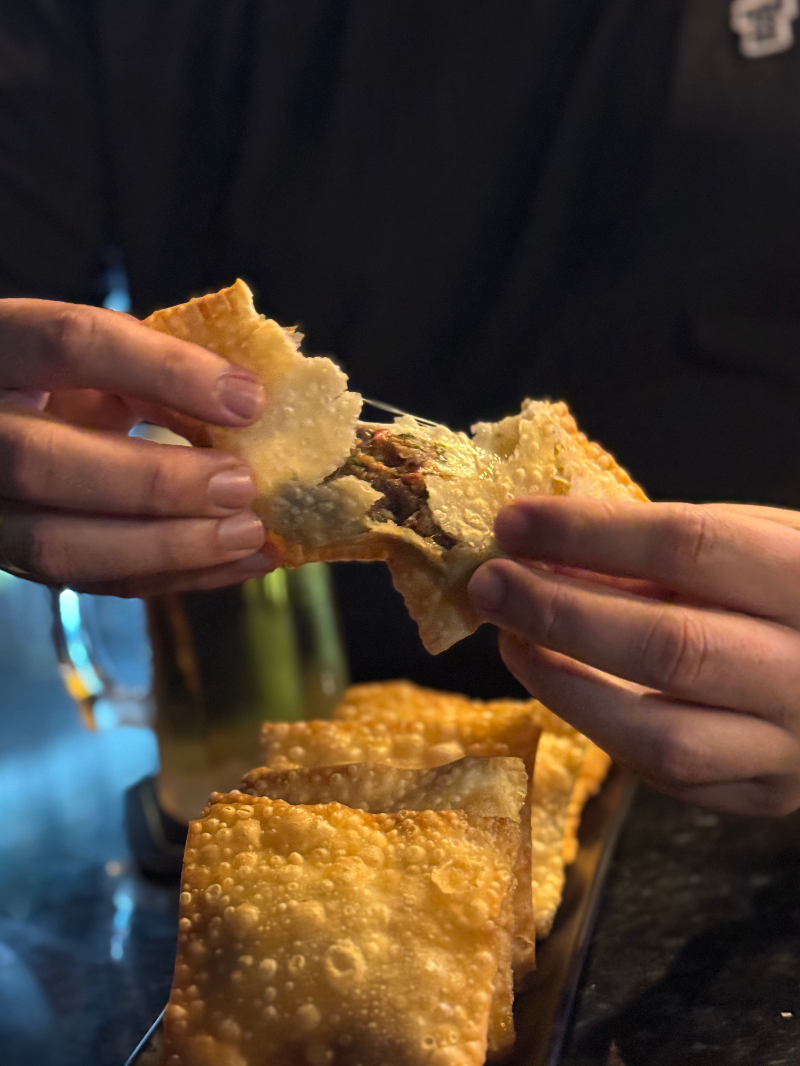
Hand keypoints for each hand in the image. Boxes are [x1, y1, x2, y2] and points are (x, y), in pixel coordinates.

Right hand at [0, 298, 279, 594]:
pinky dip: (174, 577)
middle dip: (156, 483)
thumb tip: (249, 407)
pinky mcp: (15, 561)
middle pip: (45, 464)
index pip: (70, 345)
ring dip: (169, 548)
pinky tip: (241, 564)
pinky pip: (92, 582)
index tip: (248, 400)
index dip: (165, 371)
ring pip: (59, 545)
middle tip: (241, 486)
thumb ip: (156, 371)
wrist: (5, 421)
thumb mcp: (100, 355)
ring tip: (251, 537)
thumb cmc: (67, 378)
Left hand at [468, 498, 799, 815]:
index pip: (687, 547)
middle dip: (559, 613)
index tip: (512, 522)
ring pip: (662, 735)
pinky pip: (668, 776)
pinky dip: (601, 727)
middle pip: (668, 646)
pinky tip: (561, 684)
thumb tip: (547, 544)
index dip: (588, 532)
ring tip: (510, 641)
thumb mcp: (752, 539)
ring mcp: (791, 746)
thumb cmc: (794, 587)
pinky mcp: (766, 794)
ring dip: (565, 686)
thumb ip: (662, 543)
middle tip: (487, 586)